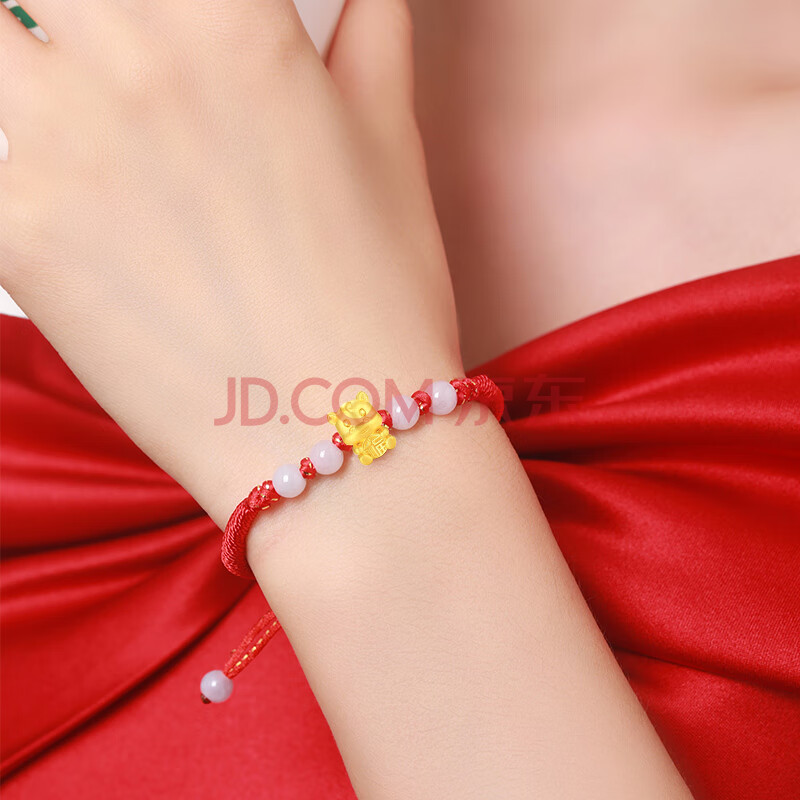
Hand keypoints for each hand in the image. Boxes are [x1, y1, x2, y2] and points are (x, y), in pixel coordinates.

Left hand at [0, 0, 461, 522]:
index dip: (166, 3)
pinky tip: (63, 206)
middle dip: (81, 20)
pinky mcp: (17, 237)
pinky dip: (11, 174)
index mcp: (238, 26)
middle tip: (109, 66)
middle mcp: (138, 64)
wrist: (339, 434)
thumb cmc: (380, 298)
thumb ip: (370, 37)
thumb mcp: (392, 148)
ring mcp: (60, 147)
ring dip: (23, 67)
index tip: (166, 27)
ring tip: (73, 116)